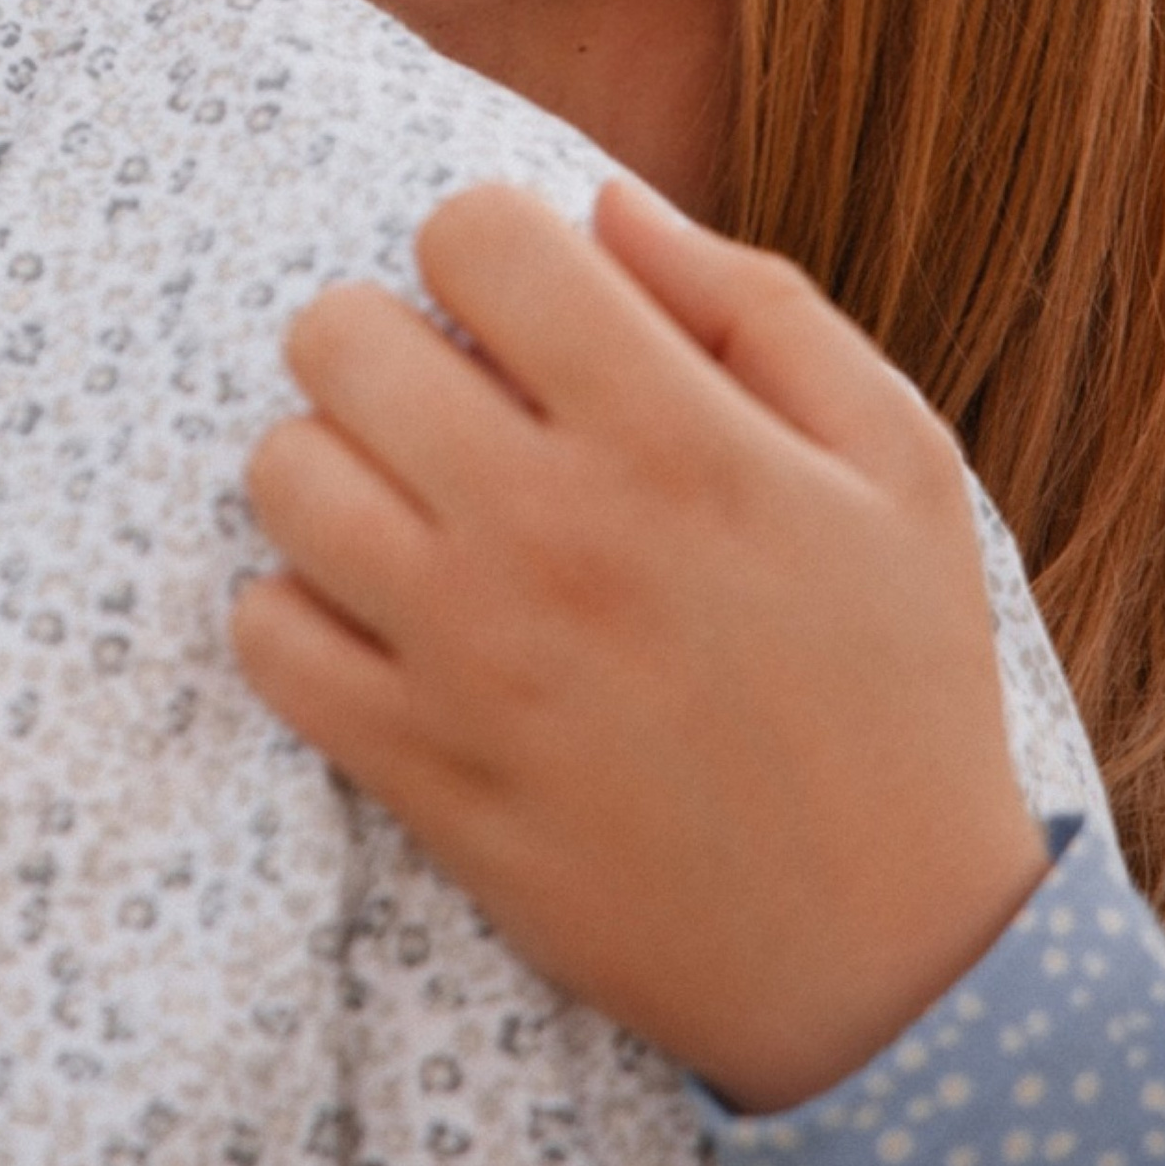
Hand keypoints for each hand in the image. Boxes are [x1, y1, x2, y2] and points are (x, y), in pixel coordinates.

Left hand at [232, 178, 1051, 1112]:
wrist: (888, 963)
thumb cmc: (898, 686)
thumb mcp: (898, 464)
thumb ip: (755, 304)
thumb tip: (602, 203)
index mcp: (674, 437)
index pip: (471, 233)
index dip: (489, 248)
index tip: (532, 317)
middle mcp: (552, 532)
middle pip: (336, 334)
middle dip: (386, 338)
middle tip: (454, 403)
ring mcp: (472, 659)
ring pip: (281, 474)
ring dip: (333, 469)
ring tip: (412, 508)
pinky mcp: (422, 773)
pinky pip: (265, 636)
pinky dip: (299, 612)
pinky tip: (381, 620)